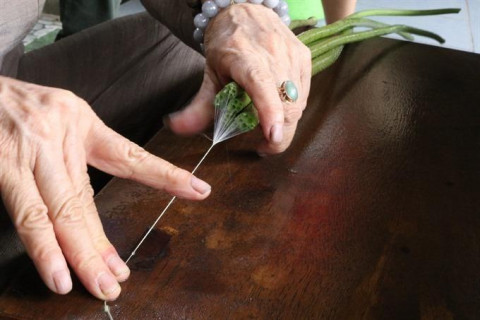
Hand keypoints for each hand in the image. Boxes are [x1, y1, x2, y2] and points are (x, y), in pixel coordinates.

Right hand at [0, 76, 210, 299]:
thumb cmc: (16, 105)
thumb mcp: (59, 115)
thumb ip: (75, 153)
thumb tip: (82, 206)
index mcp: (81, 124)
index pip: (129, 155)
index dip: (165, 175)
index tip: (197, 190)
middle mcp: (57, 137)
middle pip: (86, 200)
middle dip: (102, 245)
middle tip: (118, 278)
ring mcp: (27, 153)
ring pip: (59, 212)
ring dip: (79, 254)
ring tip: (97, 283)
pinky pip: (26, 213)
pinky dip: (42, 247)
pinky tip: (55, 271)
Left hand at [166, 3, 311, 154]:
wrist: (246, 11)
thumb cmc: (226, 44)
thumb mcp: (209, 74)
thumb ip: (197, 106)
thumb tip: (177, 128)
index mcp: (245, 57)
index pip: (261, 85)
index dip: (270, 112)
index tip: (273, 136)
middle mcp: (273, 53)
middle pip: (286, 104)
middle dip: (279, 135)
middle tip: (263, 148)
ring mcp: (292, 54)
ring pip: (298, 103)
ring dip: (285, 123)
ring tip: (268, 126)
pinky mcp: (304, 57)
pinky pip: (303, 95)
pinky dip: (292, 109)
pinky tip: (278, 108)